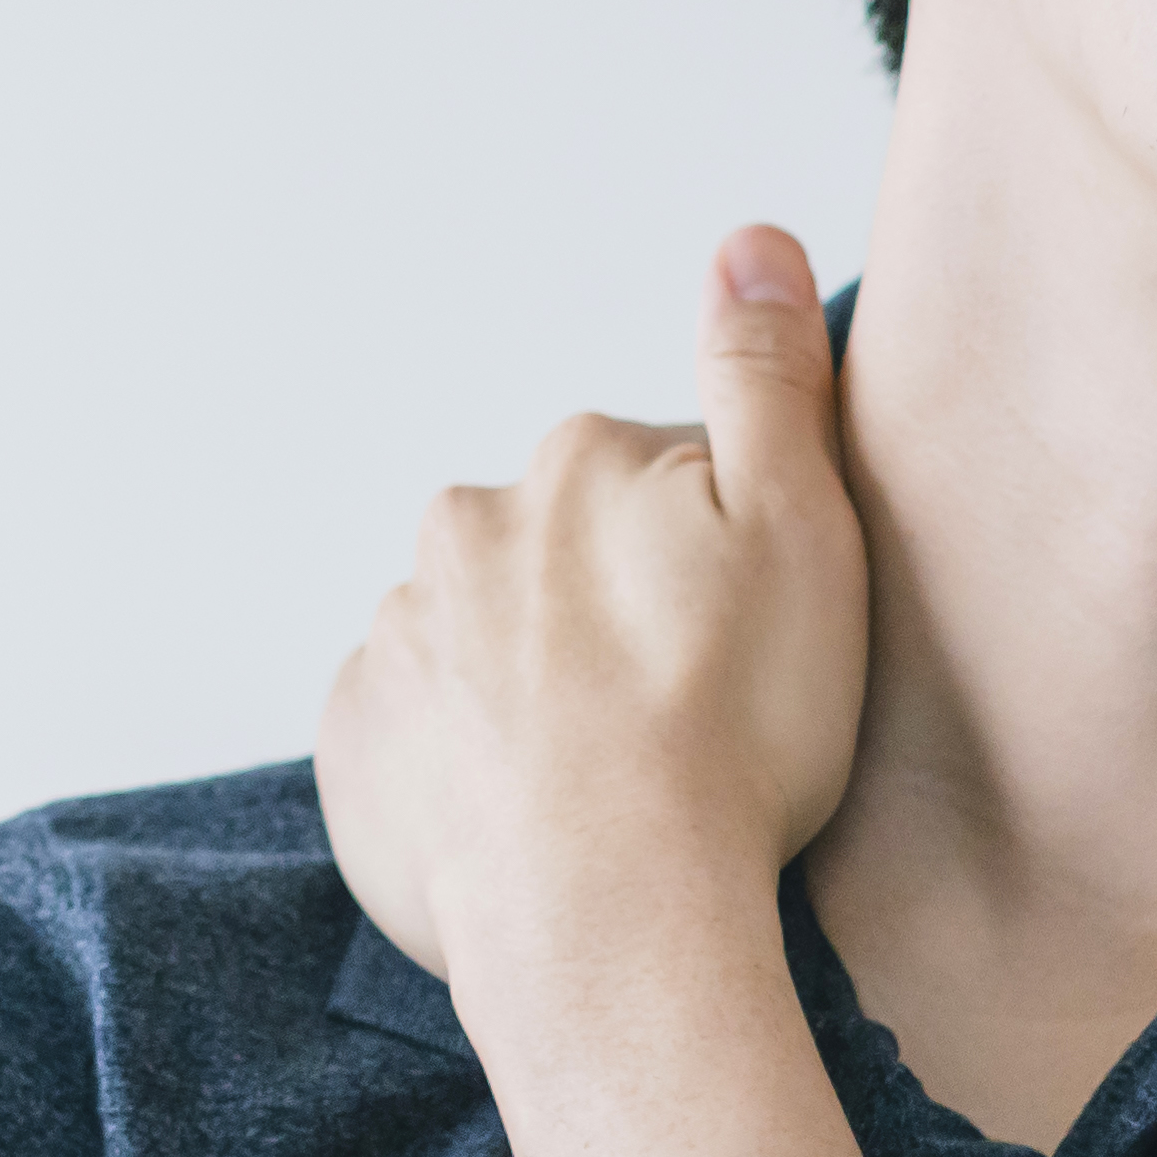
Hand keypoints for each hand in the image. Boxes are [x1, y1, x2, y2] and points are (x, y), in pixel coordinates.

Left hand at [317, 226, 866, 1014]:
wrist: (611, 920)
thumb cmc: (730, 733)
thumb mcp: (801, 525)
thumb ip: (767, 373)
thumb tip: (748, 237)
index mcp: (573, 467)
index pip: (660, 484)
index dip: (719, 561)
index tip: (747, 642)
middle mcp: (462, 533)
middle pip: (559, 558)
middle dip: (612, 614)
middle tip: (686, 721)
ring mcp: (396, 641)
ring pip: (485, 646)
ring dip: (535, 692)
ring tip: (610, 785)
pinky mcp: (356, 748)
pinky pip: (420, 737)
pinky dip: (468, 767)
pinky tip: (532, 821)